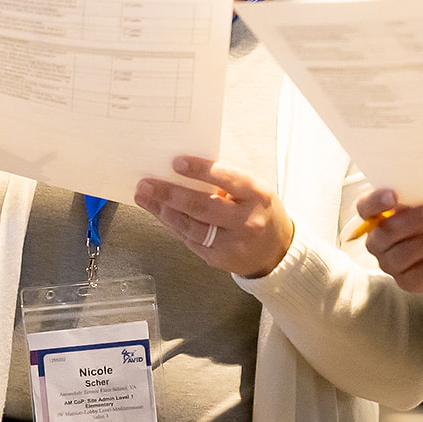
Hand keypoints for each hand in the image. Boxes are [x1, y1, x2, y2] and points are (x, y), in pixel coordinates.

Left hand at [133, 156, 293, 278]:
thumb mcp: (253, 190)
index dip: (200, 170)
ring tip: (146, 198)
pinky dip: (172, 226)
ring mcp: (233, 244)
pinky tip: (160, 214)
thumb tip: (184, 170)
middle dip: (169, 194)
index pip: (227, 179)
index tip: (176, 162)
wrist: (276, 250)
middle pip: (202, 206)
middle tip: (146, 184)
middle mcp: (247, 221)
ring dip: (163, 211)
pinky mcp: (219, 259)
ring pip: (190, 226)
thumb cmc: (260, 211)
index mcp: (257, 196)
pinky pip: (189, 241)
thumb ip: (226, 181)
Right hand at [355, 188, 422, 293]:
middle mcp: (379, 241)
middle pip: (385, 233)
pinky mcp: (408, 282)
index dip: (375, 202)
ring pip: (402, 255)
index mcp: (378, 216)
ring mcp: (391, 264)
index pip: (365, 208)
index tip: (394, 195)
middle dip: (410, 221)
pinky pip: (421, 272)